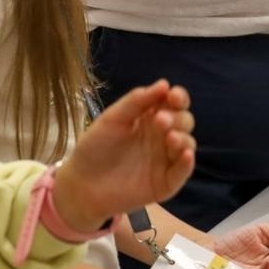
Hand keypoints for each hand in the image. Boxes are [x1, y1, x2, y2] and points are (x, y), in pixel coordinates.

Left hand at [55, 80, 196, 228]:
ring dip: (183, 138)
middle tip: (161, 121)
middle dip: (178, 118)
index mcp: (151, 118)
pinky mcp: (165, 183)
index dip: (179, 97)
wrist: (81, 184)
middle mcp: (162, 136)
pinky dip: (187, 163)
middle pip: (184, 121)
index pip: (174, 103)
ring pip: (187, 144)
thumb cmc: (95, 147)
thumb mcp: (112, 119)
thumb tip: (164, 84)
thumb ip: (136, 101)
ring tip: (170, 138)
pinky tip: (186, 155)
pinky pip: (182, 172)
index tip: (173, 96)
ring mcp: (165, 159)